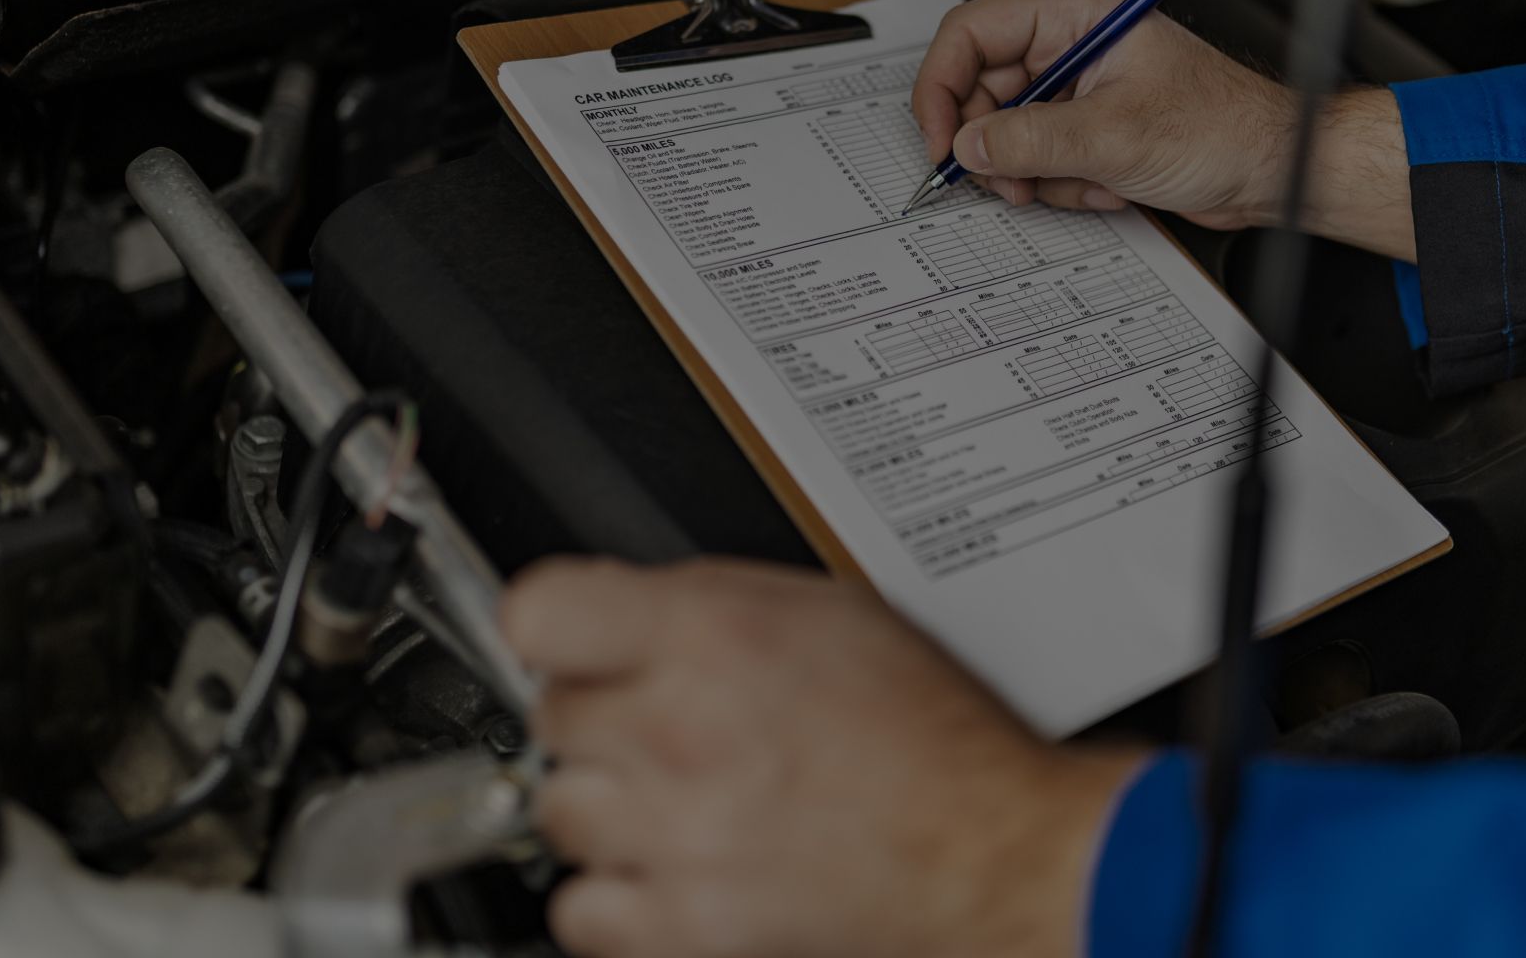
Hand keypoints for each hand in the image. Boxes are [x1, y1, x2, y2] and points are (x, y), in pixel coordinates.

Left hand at [502, 557, 1143, 957]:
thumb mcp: (825, 610)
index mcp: (710, 635)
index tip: (568, 642)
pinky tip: (668, 865)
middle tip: (665, 724)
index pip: (537, 613)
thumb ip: (704, 601)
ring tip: (677, 797)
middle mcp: (677, 731)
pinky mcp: (682, 929)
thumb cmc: (928, 734)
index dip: (554, 626)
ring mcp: (674, 837)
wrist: (989, 851)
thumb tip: (615, 606)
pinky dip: (613, 894)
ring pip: (557, 810)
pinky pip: (578, 910)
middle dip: (602, 715)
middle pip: (551, 715)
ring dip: (607, 803)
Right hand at [913, 0, 1415, 260]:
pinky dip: (1062, 183)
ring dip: (1036, 171)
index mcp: (1075, 12)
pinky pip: (1036, 158)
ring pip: (1005, 133)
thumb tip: (968, 146)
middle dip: (995, 146)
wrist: (1270, 168)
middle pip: (980, 91)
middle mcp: (1068, 42)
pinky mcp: (1082, 125)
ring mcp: (1074, 87)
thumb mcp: (1115, 136)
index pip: (971, 34)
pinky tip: (1106, 185)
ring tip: (1085, 180)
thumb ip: (1030, 140)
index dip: (942, 88)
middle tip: (1011, 180)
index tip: (940, 140)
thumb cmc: (1224, 127)